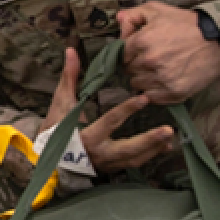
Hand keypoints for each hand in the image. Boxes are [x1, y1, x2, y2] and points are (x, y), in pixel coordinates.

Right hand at [40, 49, 174, 174]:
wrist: (49, 159)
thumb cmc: (55, 129)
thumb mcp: (60, 103)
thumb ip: (69, 78)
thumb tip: (71, 51)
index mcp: (86, 136)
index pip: (110, 122)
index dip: (127, 110)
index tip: (144, 99)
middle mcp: (99, 153)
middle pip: (129, 149)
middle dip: (149, 140)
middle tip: (168, 130)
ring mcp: (107, 164)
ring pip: (135, 159)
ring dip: (154, 148)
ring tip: (169, 135)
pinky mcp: (112, 168)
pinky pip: (134, 163)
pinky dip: (150, 155)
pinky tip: (163, 147)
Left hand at [118, 2, 219, 104]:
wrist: (218, 40)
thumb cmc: (187, 24)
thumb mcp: (158, 10)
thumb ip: (133, 15)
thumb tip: (118, 20)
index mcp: (142, 41)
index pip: (121, 55)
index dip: (128, 53)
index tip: (138, 51)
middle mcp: (149, 61)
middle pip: (128, 70)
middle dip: (136, 65)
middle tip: (151, 59)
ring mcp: (161, 78)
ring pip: (137, 84)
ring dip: (143, 79)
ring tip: (158, 70)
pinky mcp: (174, 92)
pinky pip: (151, 97)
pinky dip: (154, 91)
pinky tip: (163, 81)